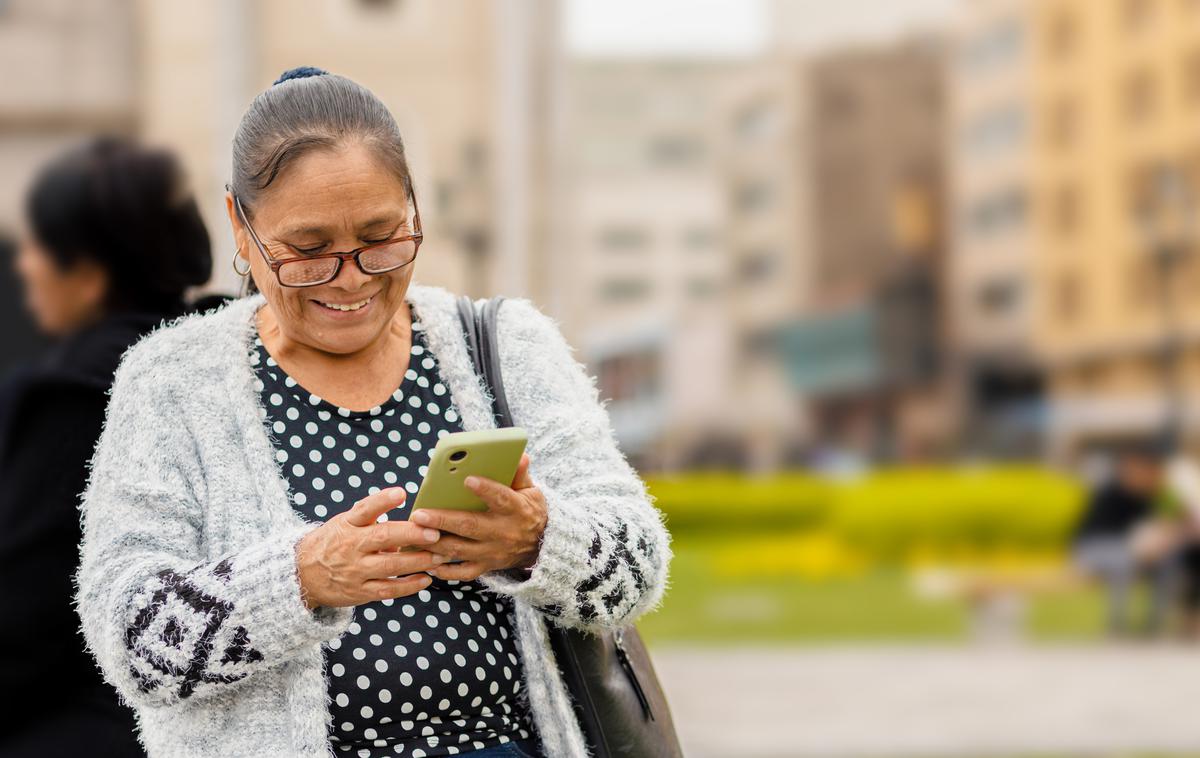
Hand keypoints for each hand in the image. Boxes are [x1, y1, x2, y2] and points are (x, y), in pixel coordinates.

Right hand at [295, 487, 446, 608]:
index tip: (401, 493)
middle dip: (412, 534)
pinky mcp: (360, 592)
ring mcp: (356, 571)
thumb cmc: (333, 542)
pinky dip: (409, 586)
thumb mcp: (345, 523)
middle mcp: (352, 546)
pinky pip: (389, 590)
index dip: (382, 500)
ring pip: (391, 566)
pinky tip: (426, 579)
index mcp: (348, 524)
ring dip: (418, 561)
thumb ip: (372, 519)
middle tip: (435, 532)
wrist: (302, 575)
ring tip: (441, 555)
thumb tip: (401, 522)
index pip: (364, 509)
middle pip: (384, 537)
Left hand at [410, 453, 547, 581]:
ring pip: (461, 550)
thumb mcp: (531, 491)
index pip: (501, 498)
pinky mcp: (486, 566)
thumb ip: (520, 475)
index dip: (486, 489)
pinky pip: (463, 572)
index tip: (467, 480)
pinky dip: (445, 571)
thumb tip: (519, 455)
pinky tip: (427, 562)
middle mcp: (503, 532)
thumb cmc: (530, 512)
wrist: (542, 547)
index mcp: (516, 509)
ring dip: (436, 544)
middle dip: (443, 520)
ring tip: (414, 536)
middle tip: (418, 515)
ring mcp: (493, 552)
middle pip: (470, 526)